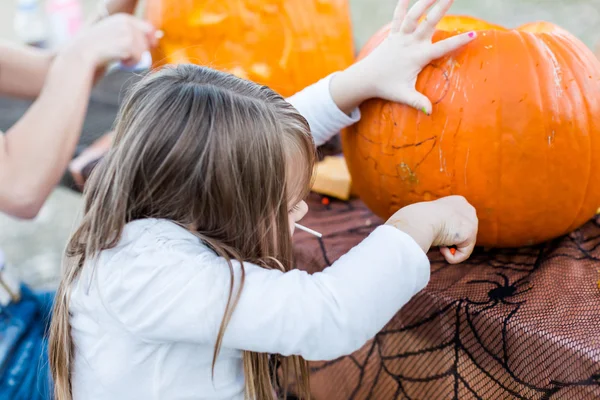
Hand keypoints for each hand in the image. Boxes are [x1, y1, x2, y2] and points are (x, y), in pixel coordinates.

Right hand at [66, 14, 156, 67]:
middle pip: (148, 41)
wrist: (82, 53)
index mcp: (123, 18)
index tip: (150, 48)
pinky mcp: (127, 43)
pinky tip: (119, 62)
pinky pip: (139, 58)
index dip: (151, 39)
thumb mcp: (114, 34)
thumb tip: (154, 37)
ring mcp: (127, 32)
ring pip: (144, 51)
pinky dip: (130, 64)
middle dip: (142, 52)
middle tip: (129, 57)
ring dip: (134, 59)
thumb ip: (130, 34)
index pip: (148, 28)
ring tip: (120, 59)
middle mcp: (127, 22)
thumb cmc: (97, 48)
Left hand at [330, 0, 475, 114]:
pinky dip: (402, 5)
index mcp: (418, 57)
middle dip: (441, 8)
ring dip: (424, 1)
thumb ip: (417, 102)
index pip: (442, 48)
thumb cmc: (386, 87)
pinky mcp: (392, 34)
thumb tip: (430, 112)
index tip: (473, 35)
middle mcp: (410, 43)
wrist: (365, 78)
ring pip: (414, 15)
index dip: (458, 42)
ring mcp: (401, 37)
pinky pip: (398, 16)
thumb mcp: (403, 95)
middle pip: (429, 23)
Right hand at [386, 196, 477, 263]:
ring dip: (447, 248)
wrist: (420, 220)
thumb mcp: (426, 219)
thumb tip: (434, 240)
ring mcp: (471, 220)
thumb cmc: (415, 219)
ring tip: (437, 242)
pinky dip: (451, 256)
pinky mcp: (471, 233)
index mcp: (456, 202)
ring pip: (462, 246)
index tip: (432, 230)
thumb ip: (435, 226)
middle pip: (461, 235)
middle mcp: (467, 209)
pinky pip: (463, 254)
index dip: (443, 231)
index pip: (456, 223)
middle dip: (448, 240)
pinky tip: (441, 248)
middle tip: (434, 238)